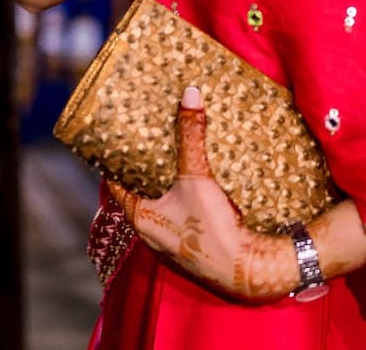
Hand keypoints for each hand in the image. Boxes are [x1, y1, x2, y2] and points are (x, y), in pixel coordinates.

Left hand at [105, 87, 300, 303]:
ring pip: (161, 205)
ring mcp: (171, 241)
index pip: (117, 183)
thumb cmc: (211, 229)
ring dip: (165, 183)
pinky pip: (180, 215)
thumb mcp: (197, 178)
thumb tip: (189, 94)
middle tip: (149, 138)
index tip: (118, 138)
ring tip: (172, 153)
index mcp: (140, 218)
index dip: (117, 160)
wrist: (247, 271)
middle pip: (140, 192)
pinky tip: (196, 180)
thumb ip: (191, 136)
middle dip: (145, 168)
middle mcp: (150, 233)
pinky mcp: (193, 245)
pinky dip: (182, 197)